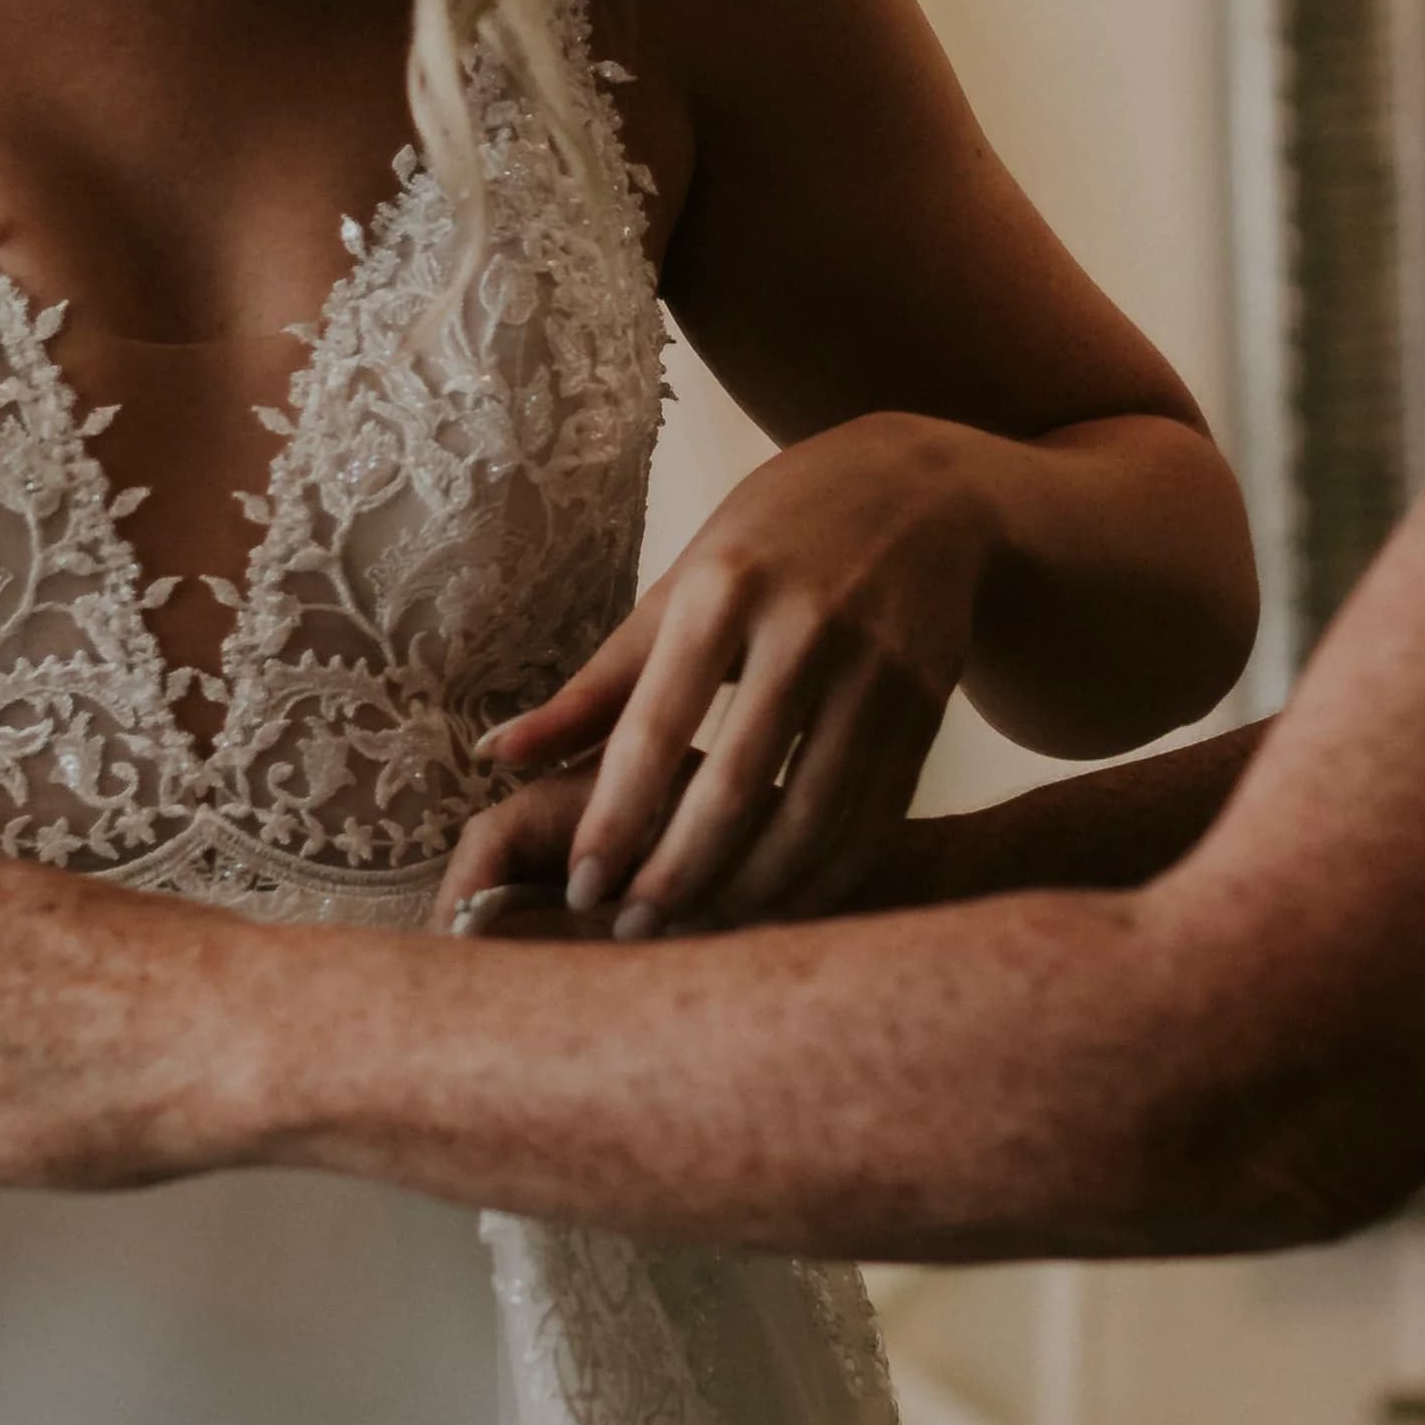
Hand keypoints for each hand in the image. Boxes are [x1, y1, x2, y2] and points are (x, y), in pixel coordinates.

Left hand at [475, 415, 998, 935]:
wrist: (923, 491)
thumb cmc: (772, 538)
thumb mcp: (680, 585)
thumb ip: (598, 682)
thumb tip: (496, 755)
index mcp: (726, 587)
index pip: (658, 723)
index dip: (616, 816)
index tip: (582, 888)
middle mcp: (808, 627)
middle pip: (739, 783)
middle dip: (679, 873)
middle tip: (631, 933)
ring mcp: (880, 668)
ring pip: (814, 814)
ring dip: (751, 890)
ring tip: (696, 931)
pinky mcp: (928, 706)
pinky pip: (874, 817)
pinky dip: (824, 877)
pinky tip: (777, 908)